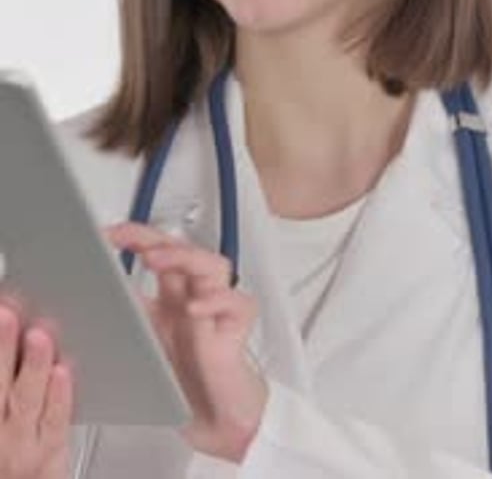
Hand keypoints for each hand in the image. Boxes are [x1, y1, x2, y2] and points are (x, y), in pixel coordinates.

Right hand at [0, 296, 73, 478]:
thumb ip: (6, 370)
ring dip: (32, 365)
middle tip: (7, 314)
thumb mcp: (2, 405)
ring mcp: (20, 443)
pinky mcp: (49, 453)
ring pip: (25, 400)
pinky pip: (54, 422)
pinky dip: (58, 396)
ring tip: (39, 337)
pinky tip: (61, 372)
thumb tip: (10, 320)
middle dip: (2, 347)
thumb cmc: (9, 441)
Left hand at [106, 222, 268, 462]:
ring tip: (155, 258)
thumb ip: (126, 317)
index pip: (157, 252)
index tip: (105, 234)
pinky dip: (216, 300)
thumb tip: (92, 297)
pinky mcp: (235, 328)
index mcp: (172, 296)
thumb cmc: (185, 381)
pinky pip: (236, 302)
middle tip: (124, 236)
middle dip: (153, 238)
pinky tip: (194, 306)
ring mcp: (216, 309)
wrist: (216, 420)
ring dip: (183, 257)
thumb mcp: (144, 343)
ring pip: (212, 265)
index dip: (133, 237)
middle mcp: (194, 296)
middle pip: (182, 250)